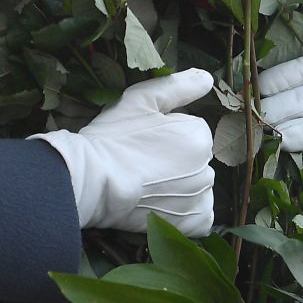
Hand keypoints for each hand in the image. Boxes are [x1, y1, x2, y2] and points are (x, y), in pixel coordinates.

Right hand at [30, 68, 215, 235]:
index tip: (144, 140)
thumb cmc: (114, 138)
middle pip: (196, 159)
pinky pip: (201, 216)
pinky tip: (164, 204)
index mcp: (199, 136)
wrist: (94, 181)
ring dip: (182, 185)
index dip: (168, 134)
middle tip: (143, 162)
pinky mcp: (192, 224)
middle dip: (177, 159)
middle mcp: (206, 167)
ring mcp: (199, 198)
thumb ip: (179, 86)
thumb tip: (209, 78)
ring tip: (149, 184)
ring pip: (198, 186)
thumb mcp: (141, 99)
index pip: (192, 131)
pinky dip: (188, 212)